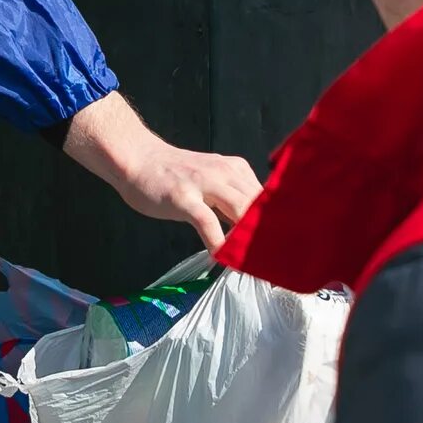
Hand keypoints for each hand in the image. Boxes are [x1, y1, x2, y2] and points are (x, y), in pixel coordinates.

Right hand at [63, 93, 262, 249]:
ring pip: (240, 210)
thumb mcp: (213, 181)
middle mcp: (225, 173)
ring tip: (255, 263)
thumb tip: (254, 229)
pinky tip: (221, 258)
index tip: (283, 247)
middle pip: (260, 205)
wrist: (139, 158)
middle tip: (275, 262)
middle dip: (270, 234)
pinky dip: (217, 241)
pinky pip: (207, 222)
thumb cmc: (175, 175)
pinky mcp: (184, 197)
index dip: (277, 223)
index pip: (267, 198)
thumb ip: (233, 199)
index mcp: (237, 170)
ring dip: (249, 239)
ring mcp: (204, 183)